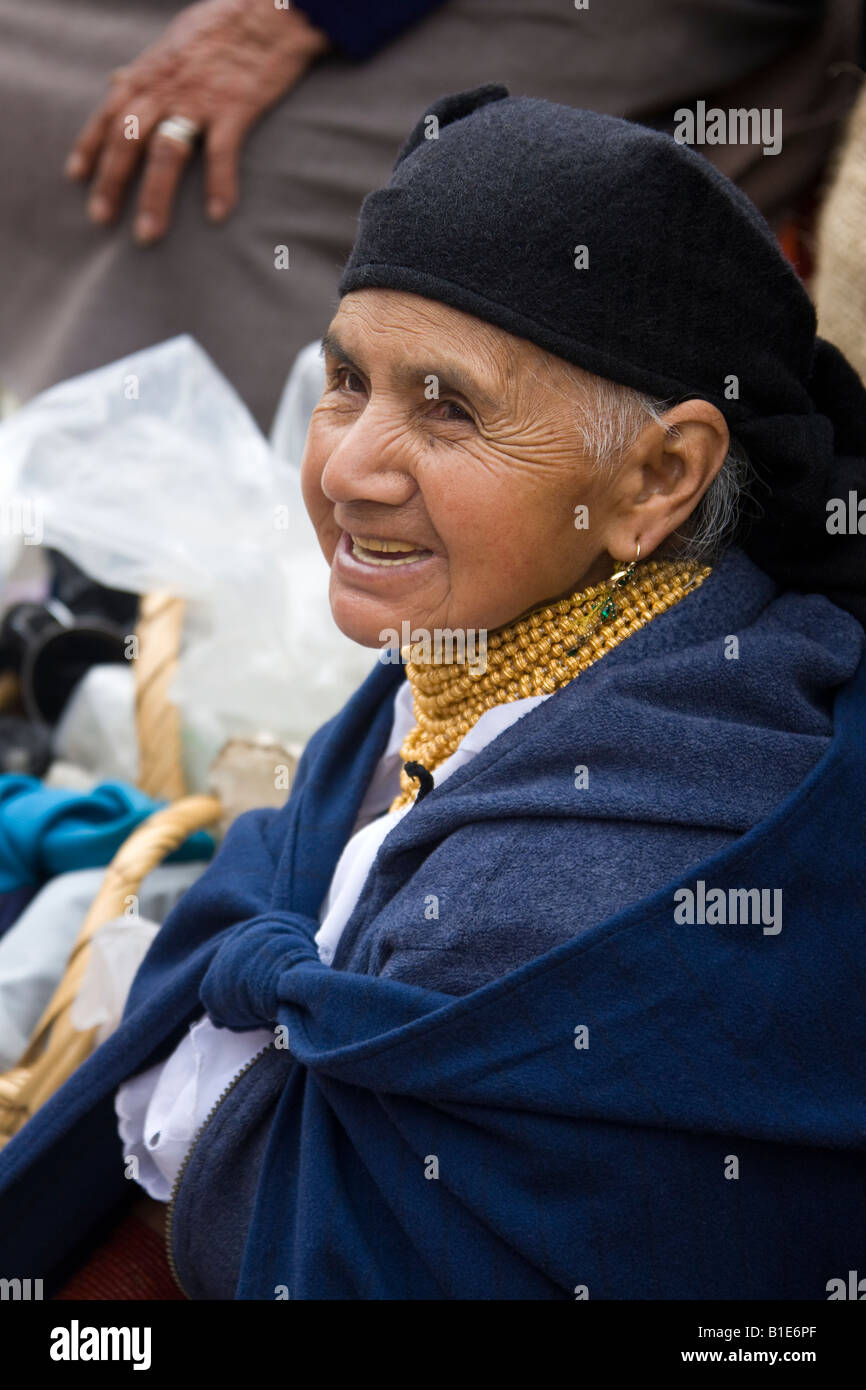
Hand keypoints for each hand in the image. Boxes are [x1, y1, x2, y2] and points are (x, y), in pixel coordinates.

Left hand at [65, 0, 330, 244]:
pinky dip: (219, 185)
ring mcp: (199, 99)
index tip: (76, 177)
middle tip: (101, 218)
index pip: (109, 114)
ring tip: (148, 234)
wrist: (267, 10)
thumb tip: (115, 80)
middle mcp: (166, 88)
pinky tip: (218, 214)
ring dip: (155, 198)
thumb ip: (143, 68)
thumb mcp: (171, 41)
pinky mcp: (234, 108)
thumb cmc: (221, 25)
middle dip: (111, 182)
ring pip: (166, 153)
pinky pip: (222, 153)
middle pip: (128, 140)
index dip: (90, 146)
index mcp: (149, 73)